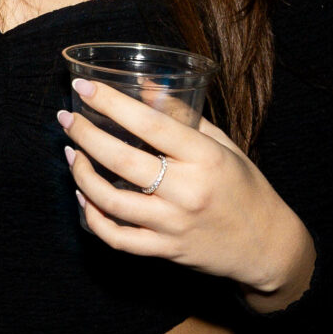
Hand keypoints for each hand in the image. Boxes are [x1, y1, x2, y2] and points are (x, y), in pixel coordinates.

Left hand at [60, 79, 313, 305]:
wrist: (266, 246)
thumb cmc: (245, 187)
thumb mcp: (223, 145)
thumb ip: (183, 116)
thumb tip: (145, 84)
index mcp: (205, 157)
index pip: (150, 123)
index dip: (112, 103)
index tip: (84, 87)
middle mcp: (187, 190)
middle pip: (122, 159)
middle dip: (86, 135)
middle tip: (66, 119)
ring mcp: (173, 223)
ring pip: (111, 200)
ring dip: (82, 174)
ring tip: (71, 154)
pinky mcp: (164, 249)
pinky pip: (117, 237)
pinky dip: (93, 217)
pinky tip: (84, 196)